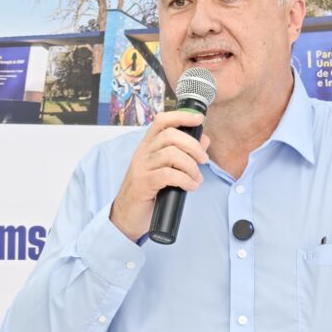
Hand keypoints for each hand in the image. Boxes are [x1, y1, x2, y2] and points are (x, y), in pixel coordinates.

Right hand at [109, 111, 210, 241]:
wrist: (127, 214)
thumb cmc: (148, 191)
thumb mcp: (166, 169)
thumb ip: (184, 153)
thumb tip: (204, 140)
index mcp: (148, 145)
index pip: (162, 121)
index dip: (181, 116)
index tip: (199, 120)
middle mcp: (143, 152)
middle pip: (170, 135)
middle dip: (193, 146)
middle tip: (203, 160)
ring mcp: (141, 167)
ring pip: (171, 155)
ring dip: (191, 166)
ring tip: (196, 178)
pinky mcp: (143, 183)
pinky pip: (168, 175)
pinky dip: (185, 180)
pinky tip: (191, 186)